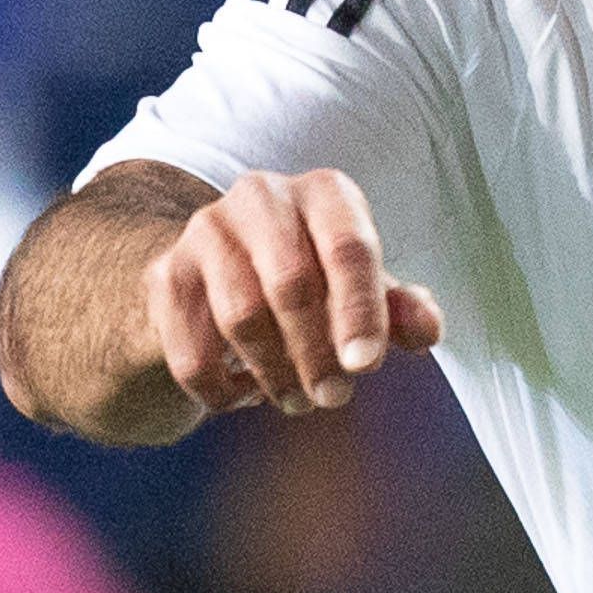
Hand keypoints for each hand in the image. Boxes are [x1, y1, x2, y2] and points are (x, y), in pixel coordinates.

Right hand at [145, 168, 425, 419]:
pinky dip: (222, 388)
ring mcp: (204, 231)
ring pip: (241, 318)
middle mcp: (260, 196)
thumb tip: (427, 329)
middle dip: (316, 354)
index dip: (360, 311)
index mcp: (323, 193)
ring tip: (297, 400)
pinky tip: (245, 393)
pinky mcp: (165, 274)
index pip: (347, 248)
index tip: (365, 366)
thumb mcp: (365, 292)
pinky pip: (192, 350)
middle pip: (291, 284)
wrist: (219, 278)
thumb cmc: (316, 282)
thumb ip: (402, 311)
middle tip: (334, 397)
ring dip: (275, 374)